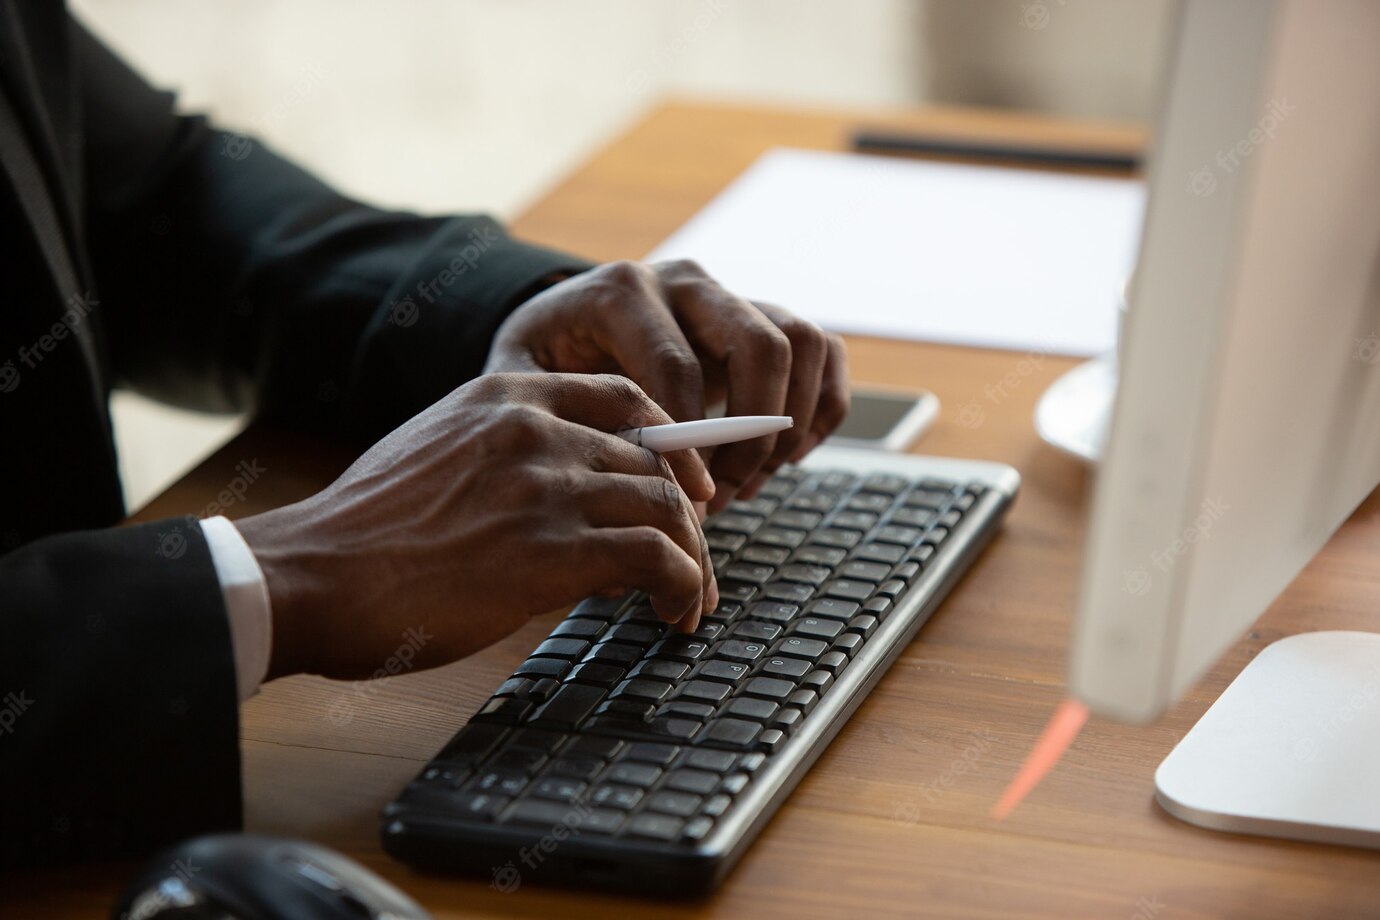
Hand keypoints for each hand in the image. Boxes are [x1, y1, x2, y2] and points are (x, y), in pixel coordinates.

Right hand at [236, 373, 716, 680]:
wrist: (313, 574)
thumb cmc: (363, 529)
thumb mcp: (436, 451)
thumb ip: (506, 453)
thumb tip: (567, 496)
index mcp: (505, 393)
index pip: (625, 397)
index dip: (673, 443)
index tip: (687, 484)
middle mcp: (535, 428)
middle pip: (656, 462)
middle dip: (688, 518)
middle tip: (693, 562)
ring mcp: (545, 486)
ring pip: (667, 508)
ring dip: (692, 561)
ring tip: (688, 600)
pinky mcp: (552, 549)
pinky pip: (655, 556)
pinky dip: (680, 587)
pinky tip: (674, 614)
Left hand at [486, 260, 849, 512]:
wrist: (561, 322)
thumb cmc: (544, 361)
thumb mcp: (521, 385)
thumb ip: (554, 434)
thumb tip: (608, 513)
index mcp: (622, 292)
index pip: (678, 368)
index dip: (692, 445)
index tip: (689, 500)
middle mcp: (685, 283)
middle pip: (760, 344)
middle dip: (752, 434)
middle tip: (724, 493)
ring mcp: (730, 295)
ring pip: (801, 343)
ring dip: (790, 423)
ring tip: (750, 480)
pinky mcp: (762, 316)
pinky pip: (823, 350)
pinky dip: (823, 406)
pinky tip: (789, 456)